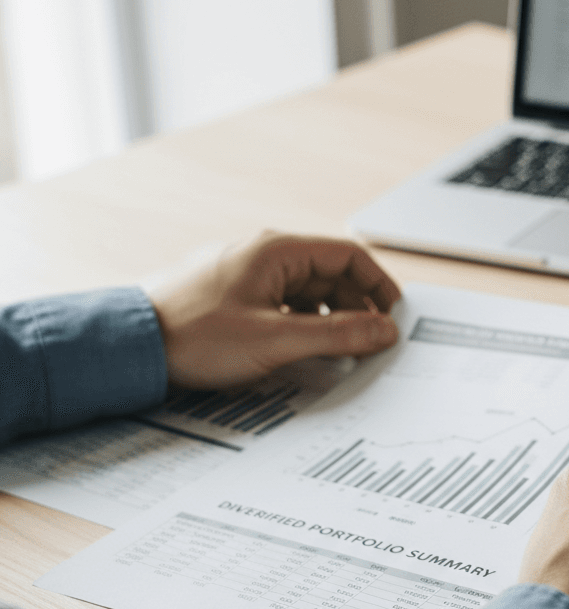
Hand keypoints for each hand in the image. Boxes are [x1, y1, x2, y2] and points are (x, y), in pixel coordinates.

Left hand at [148, 231, 401, 388]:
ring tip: (339, 356)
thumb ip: (339, 335)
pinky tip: (305, 354)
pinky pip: (287, 308)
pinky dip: (306, 328)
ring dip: (331, 323)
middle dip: (357, 310)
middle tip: (370, 346)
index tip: (394, 317)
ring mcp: (250, 278)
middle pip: (332, 278)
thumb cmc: (195, 335)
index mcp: (278, 252)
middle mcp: (266, 258)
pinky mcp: (238, 300)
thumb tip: (384, 330)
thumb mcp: (277, 339)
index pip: (348, 257)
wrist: (133, 348)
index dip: (379, 286)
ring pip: (310, 297)